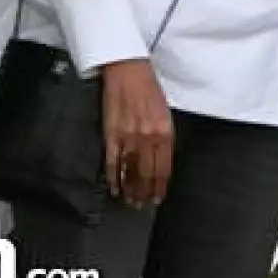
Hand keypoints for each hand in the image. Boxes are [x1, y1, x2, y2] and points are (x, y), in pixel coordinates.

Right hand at [101, 59, 173, 208]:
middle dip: (146, 192)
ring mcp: (128, 137)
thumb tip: (161, 160)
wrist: (128, 71)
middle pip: (147, 173)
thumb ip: (164, 137)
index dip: (160, 185)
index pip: (164, 167)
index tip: (158, 197)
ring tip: (131, 201)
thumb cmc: (149, 90)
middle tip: (144, 205)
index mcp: (164, 131)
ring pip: (130, 171)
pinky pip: (112, 161)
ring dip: (130, 189)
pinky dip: (113, 177)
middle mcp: (148, 137)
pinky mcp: (111, 134)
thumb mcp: (166, 113)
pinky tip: (115, 188)